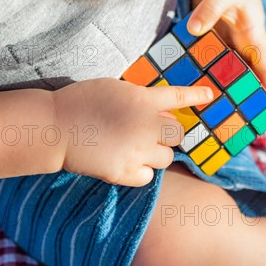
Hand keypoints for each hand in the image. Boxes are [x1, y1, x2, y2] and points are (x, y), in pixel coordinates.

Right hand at [53, 78, 212, 186]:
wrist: (54, 127)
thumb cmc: (82, 102)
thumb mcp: (116, 89)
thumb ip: (143, 99)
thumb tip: (166, 113)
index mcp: (143, 100)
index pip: (179, 97)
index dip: (198, 96)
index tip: (212, 95)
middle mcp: (145, 125)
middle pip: (179, 134)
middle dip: (168, 134)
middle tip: (150, 133)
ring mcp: (136, 151)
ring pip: (166, 158)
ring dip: (156, 153)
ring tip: (132, 147)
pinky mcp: (125, 172)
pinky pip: (148, 176)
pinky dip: (141, 172)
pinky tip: (124, 162)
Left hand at [181, 0, 265, 107]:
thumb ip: (210, 9)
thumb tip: (194, 29)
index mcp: (253, 35)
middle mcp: (240, 42)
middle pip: (246, 77)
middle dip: (245, 100)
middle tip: (238, 124)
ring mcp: (223, 39)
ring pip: (224, 71)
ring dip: (219, 89)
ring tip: (209, 113)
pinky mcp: (207, 33)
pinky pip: (204, 57)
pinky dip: (198, 70)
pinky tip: (187, 84)